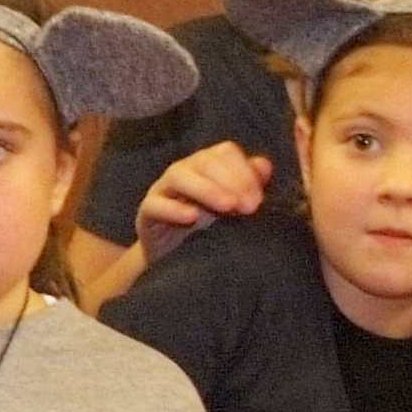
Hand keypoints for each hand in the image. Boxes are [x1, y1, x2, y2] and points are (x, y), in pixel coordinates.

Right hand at [133, 144, 275, 263]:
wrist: (175, 259)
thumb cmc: (208, 229)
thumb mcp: (234, 209)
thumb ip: (250, 185)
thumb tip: (264, 166)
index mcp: (208, 165)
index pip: (226, 153)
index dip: (244, 171)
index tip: (259, 200)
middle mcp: (185, 170)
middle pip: (205, 161)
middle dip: (231, 181)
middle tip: (249, 207)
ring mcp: (163, 188)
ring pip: (180, 176)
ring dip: (206, 189)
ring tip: (227, 207)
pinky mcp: (147, 210)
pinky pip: (155, 204)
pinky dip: (173, 209)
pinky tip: (191, 217)